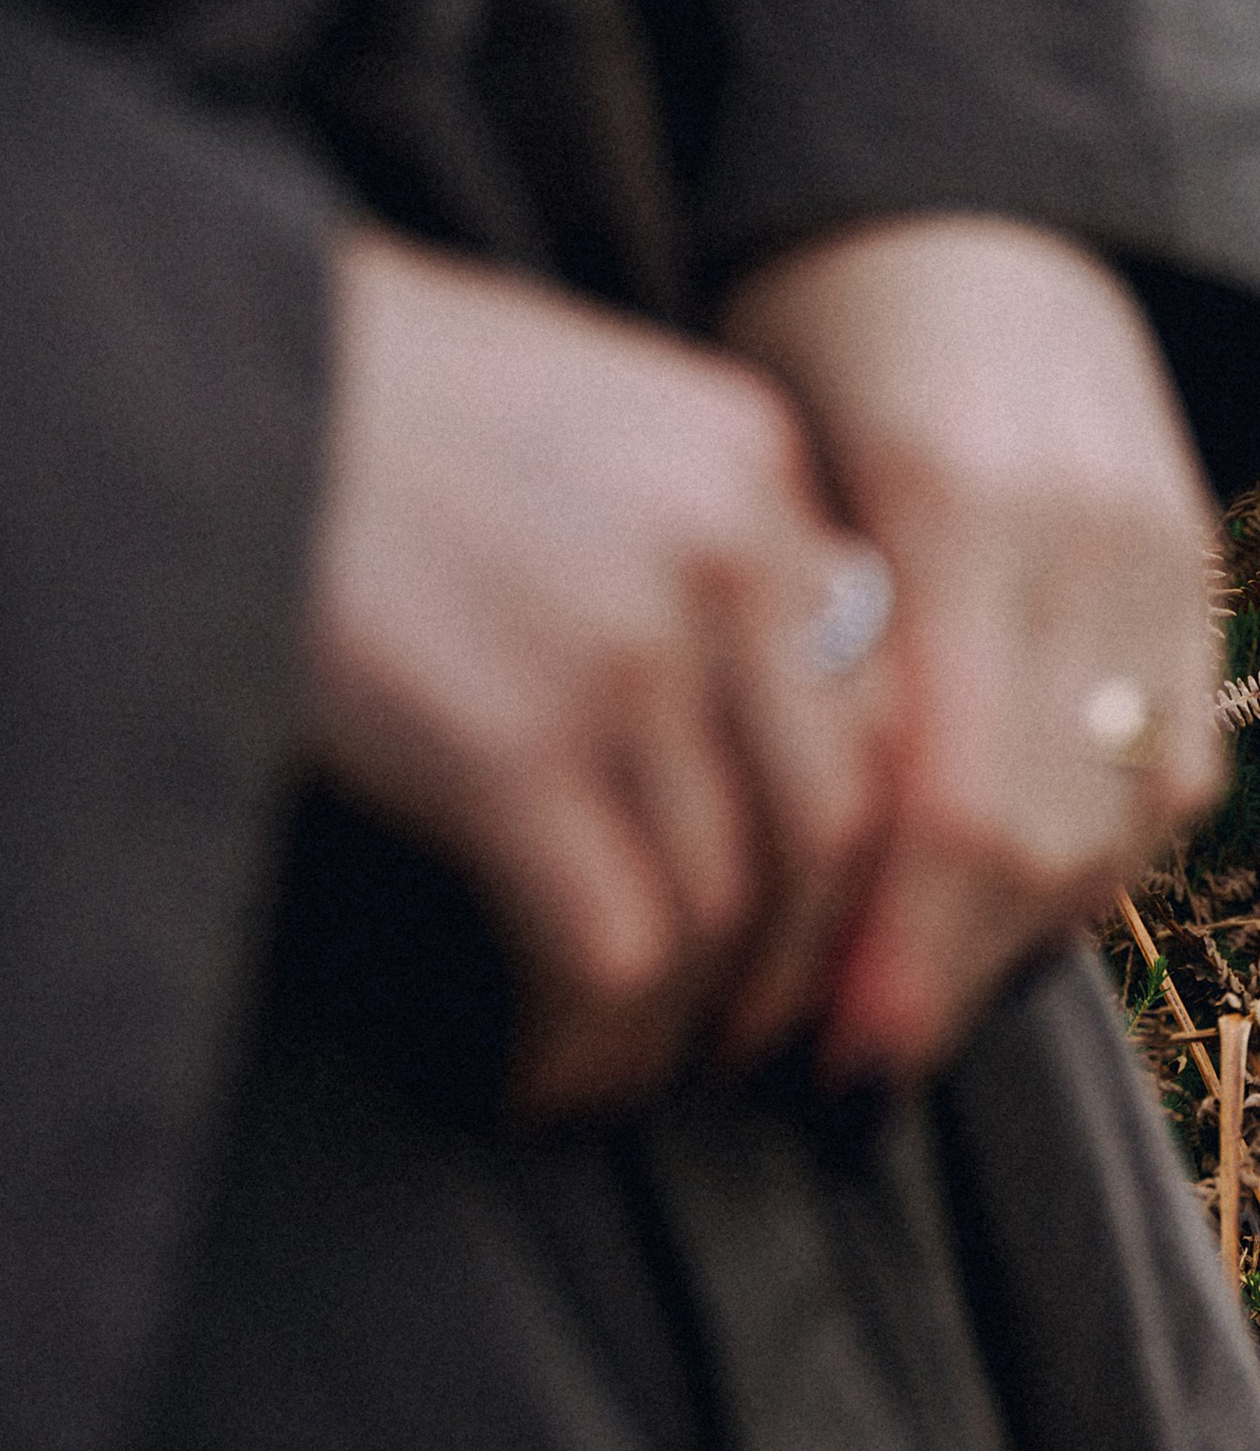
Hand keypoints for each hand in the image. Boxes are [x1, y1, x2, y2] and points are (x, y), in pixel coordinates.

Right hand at [307, 229, 891, 1114]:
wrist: (189, 367)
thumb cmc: (350, 398)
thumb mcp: (572, 411)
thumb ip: (689, 534)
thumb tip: (751, 710)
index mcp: (751, 460)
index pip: (877, 699)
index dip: (854, 855)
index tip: (813, 939)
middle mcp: (728, 548)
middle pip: (833, 824)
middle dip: (794, 972)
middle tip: (739, 1043)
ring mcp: (630, 649)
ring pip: (730, 910)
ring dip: (683, 1030)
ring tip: (625, 1075)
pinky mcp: (513, 745)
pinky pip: (611, 955)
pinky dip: (588, 1051)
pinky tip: (543, 1083)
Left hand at [722, 216, 1226, 1077]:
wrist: (972, 204)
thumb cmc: (810, 334)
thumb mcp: (765, 465)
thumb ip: (795, 659)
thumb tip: (771, 893)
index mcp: (955, 503)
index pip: (953, 803)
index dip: (898, 957)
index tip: (829, 1056)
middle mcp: (1088, 536)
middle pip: (1052, 838)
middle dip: (952, 978)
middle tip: (853, 1062)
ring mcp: (1168, 557)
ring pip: (1127, 824)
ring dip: (1022, 935)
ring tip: (915, 996)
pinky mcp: (1210, 575)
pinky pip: (1180, 773)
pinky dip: (1096, 858)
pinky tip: (1004, 897)